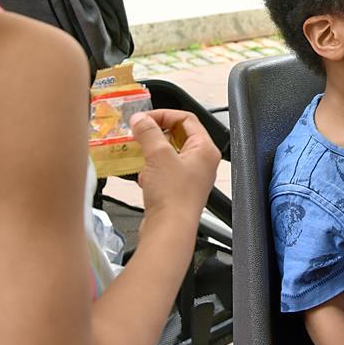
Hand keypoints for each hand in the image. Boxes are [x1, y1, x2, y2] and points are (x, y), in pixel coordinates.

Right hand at [130, 109, 220, 224]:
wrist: (169, 229)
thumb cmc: (173, 195)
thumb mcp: (158, 155)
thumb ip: (148, 132)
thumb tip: (140, 118)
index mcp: (205, 149)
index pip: (187, 119)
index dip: (164, 115)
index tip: (144, 118)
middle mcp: (202, 162)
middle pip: (178, 135)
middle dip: (156, 134)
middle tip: (138, 133)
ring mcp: (191, 177)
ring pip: (169, 154)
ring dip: (152, 152)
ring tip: (139, 154)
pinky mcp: (179, 190)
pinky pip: (164, 171)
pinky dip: (152, 170)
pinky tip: (144, 177)